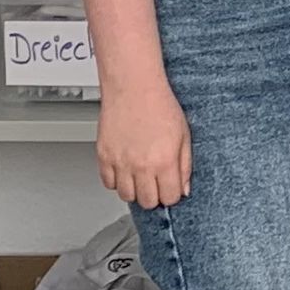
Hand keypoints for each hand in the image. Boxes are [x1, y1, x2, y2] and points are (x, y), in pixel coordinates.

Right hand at [97, 81, 192, 208]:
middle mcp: (141, 165)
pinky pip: (108, 183)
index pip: (170, 197)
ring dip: (135, 190)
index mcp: (164, 161)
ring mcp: (120, 162)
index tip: (171, 187)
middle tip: (156, 184)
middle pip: (148, 201)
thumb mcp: (184, 136)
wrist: (133, 87)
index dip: (173, 194)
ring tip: (141, 177)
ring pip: (126, 196)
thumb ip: (185, 166)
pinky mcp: (104, 156)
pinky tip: (125, 170)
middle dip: (155, 196)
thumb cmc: (159, 106)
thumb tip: (183, 189)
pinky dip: (117, 181)